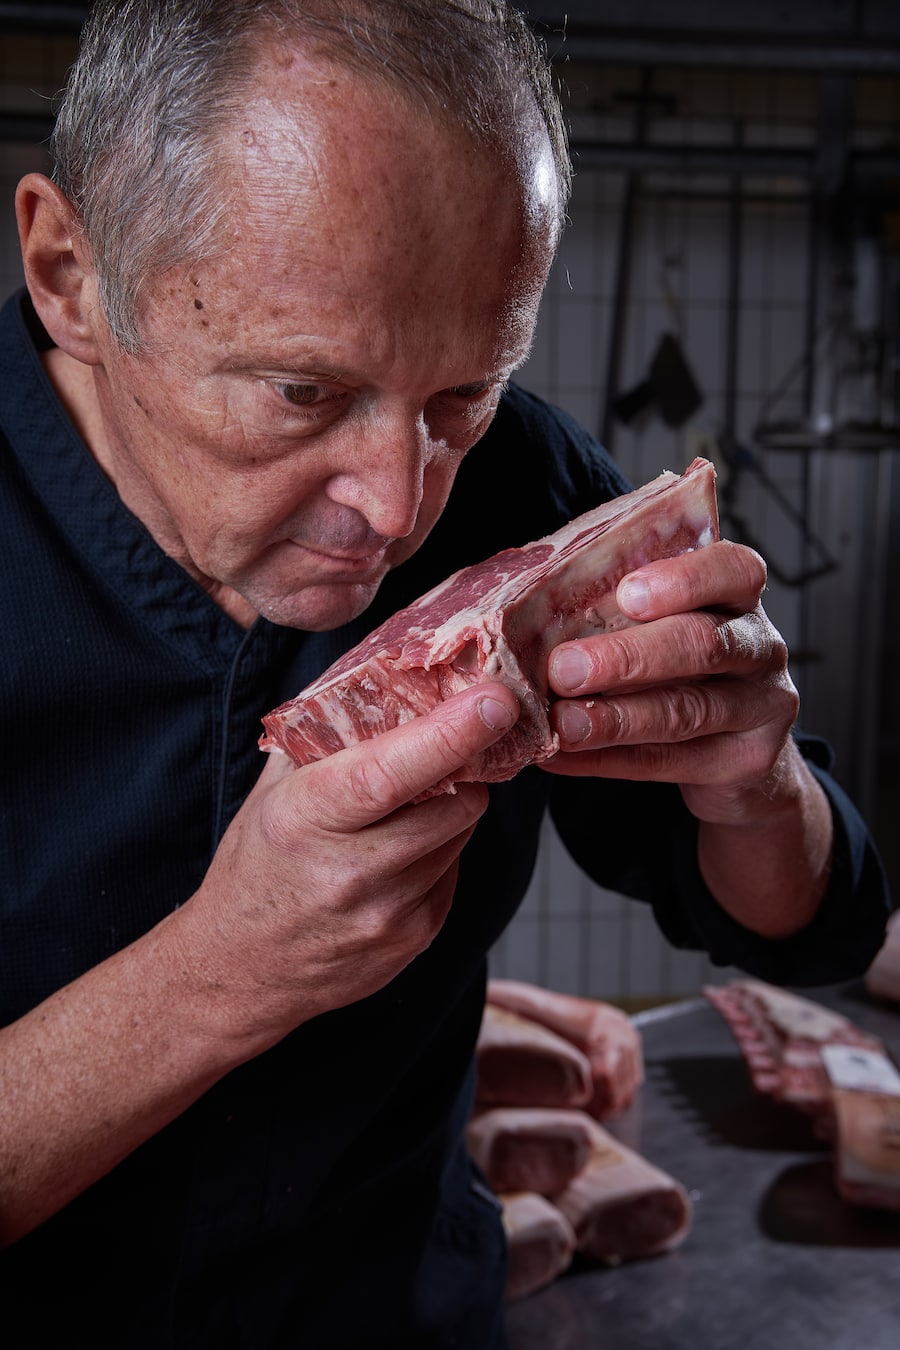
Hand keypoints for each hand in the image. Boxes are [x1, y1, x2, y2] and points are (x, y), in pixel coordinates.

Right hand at [175, 682, 520, 1053]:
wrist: (240, 968)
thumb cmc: (257, 865)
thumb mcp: (272, 791)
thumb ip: (325, 734)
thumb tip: (385, 673)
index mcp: (307, 818)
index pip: (391, 773)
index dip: (450, 734)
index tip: (494, 702)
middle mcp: (351, 871)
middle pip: (455, 801)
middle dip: (461, 768)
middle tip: (447, 752)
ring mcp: (388, 913)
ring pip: (460, 834)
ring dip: (448, 811)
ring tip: (402, 812)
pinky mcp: (415, 938)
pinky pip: (453, 871)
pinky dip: (438, 852)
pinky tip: (397, 858)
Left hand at [543, 540, 799, 823]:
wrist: (738, 752)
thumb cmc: (680, 668)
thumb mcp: (662, 628)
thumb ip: (616, 612)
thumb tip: (528, 615)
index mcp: (739, 596)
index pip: (733, 569)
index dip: (684, 580)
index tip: (628, 594)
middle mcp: (760, 646)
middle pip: (703, 644)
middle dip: (629, 657)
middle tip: (565, 668)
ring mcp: (762, 707)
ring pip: (687, 711)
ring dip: (616, 719)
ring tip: (563, 723)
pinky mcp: (746, 762)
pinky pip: (669, 762)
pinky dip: (608, 760)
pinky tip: (562, 756)